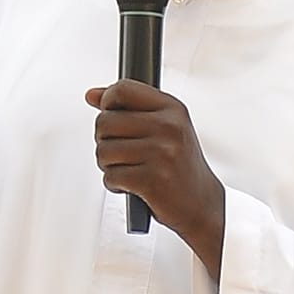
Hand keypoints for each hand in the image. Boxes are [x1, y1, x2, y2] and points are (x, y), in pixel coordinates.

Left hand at [85, 82, 226, 278]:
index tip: (110, 115)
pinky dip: (114, 184)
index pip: (123, 89)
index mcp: (173, 109)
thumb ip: (128, 108)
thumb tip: (92, 95)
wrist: (202, 204)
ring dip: (108, 165)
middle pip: (105, 121)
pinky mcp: (152, 180)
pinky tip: (130, 185)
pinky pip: (111, 176)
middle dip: (104, 141)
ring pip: (103, 151)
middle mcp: (169, 127)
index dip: (107, 102)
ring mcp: (161, 153)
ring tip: (127, 170)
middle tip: (121, 153)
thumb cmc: (180, 167)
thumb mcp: (164, 129)